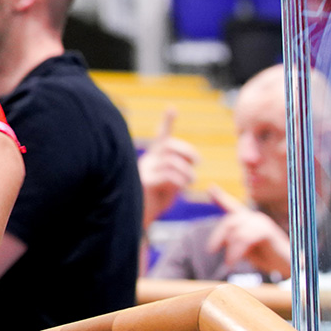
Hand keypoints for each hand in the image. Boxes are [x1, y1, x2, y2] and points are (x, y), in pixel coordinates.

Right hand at [138, 109, 199, 229]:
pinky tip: (177, 188)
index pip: (161, 137)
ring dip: (186, 171)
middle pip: (169, 145)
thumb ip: (176, 173)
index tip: (172, 109)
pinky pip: (167, 176)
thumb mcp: (168, 186)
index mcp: (153, 159)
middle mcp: (146, 161)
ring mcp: (143, 171)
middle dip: (187, 151)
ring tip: (188, 182)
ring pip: (171, 161)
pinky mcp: (144, 183)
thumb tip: (189, 165)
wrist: (133, 221)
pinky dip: (178, 181)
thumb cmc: (153, 203)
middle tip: (196, 163)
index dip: (167, 122)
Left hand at [206, 186, 291, 278]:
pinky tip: (232, 260)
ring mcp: (261, 222)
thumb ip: (235, 241)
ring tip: (229, 262)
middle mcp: (255, 217)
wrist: (288, 266)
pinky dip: (236, 251)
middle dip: (218, 236)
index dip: (221, 197)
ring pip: (236, 232)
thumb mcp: (246, 249)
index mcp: (249, 220)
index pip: (233, 206)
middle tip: (211, 250)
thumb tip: (225, 240)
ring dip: (230, 249)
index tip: (210, 187)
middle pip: (229, 221)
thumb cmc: (268, 257)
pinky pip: (245, 239)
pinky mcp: (267, 231)